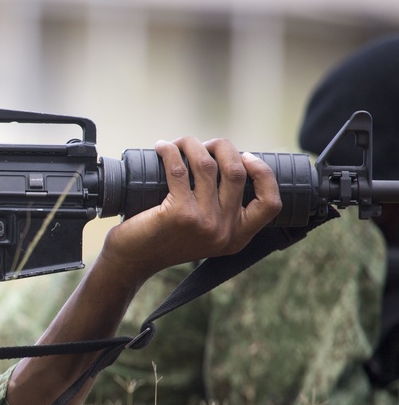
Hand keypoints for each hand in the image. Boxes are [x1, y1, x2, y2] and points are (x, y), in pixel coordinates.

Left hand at [99, 137, 281, 282]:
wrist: (132, 261)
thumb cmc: (164, 240)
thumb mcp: (204, 232)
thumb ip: (221, 211)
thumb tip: (228, 162)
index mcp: (238, 237)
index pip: (271, 204)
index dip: (264, 174)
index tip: (246, 156)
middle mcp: (225, 232)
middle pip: (237, 172)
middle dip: (222, 147)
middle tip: (204, 144)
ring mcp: (204, 223)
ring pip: (207, 165)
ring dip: (192, 145)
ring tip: (180, 143)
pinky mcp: (179, 214)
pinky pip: (179, 169)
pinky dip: (170, 152)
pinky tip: (162, 147)